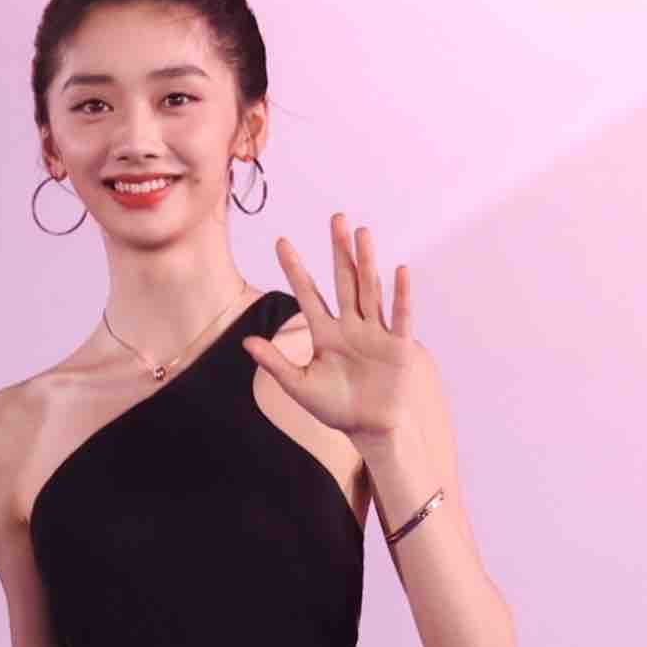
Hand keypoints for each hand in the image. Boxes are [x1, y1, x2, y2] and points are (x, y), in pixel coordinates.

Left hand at [239, 213, 433, 441]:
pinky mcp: (398, 345)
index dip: (295, 269)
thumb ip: (275, 362)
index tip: (282, 242)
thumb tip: (246, 342)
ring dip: (367, 262)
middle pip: (343, 280)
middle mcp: (351, 325)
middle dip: (339, 251)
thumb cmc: (336, 407)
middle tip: (335, 218)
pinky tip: (399, 271)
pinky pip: (399, 317)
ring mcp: (375, 332)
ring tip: (362, 232)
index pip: (308, 294)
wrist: (370, 428)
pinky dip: (400, 296)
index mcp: (325, 333)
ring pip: (370, 289)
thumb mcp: (299, 385)